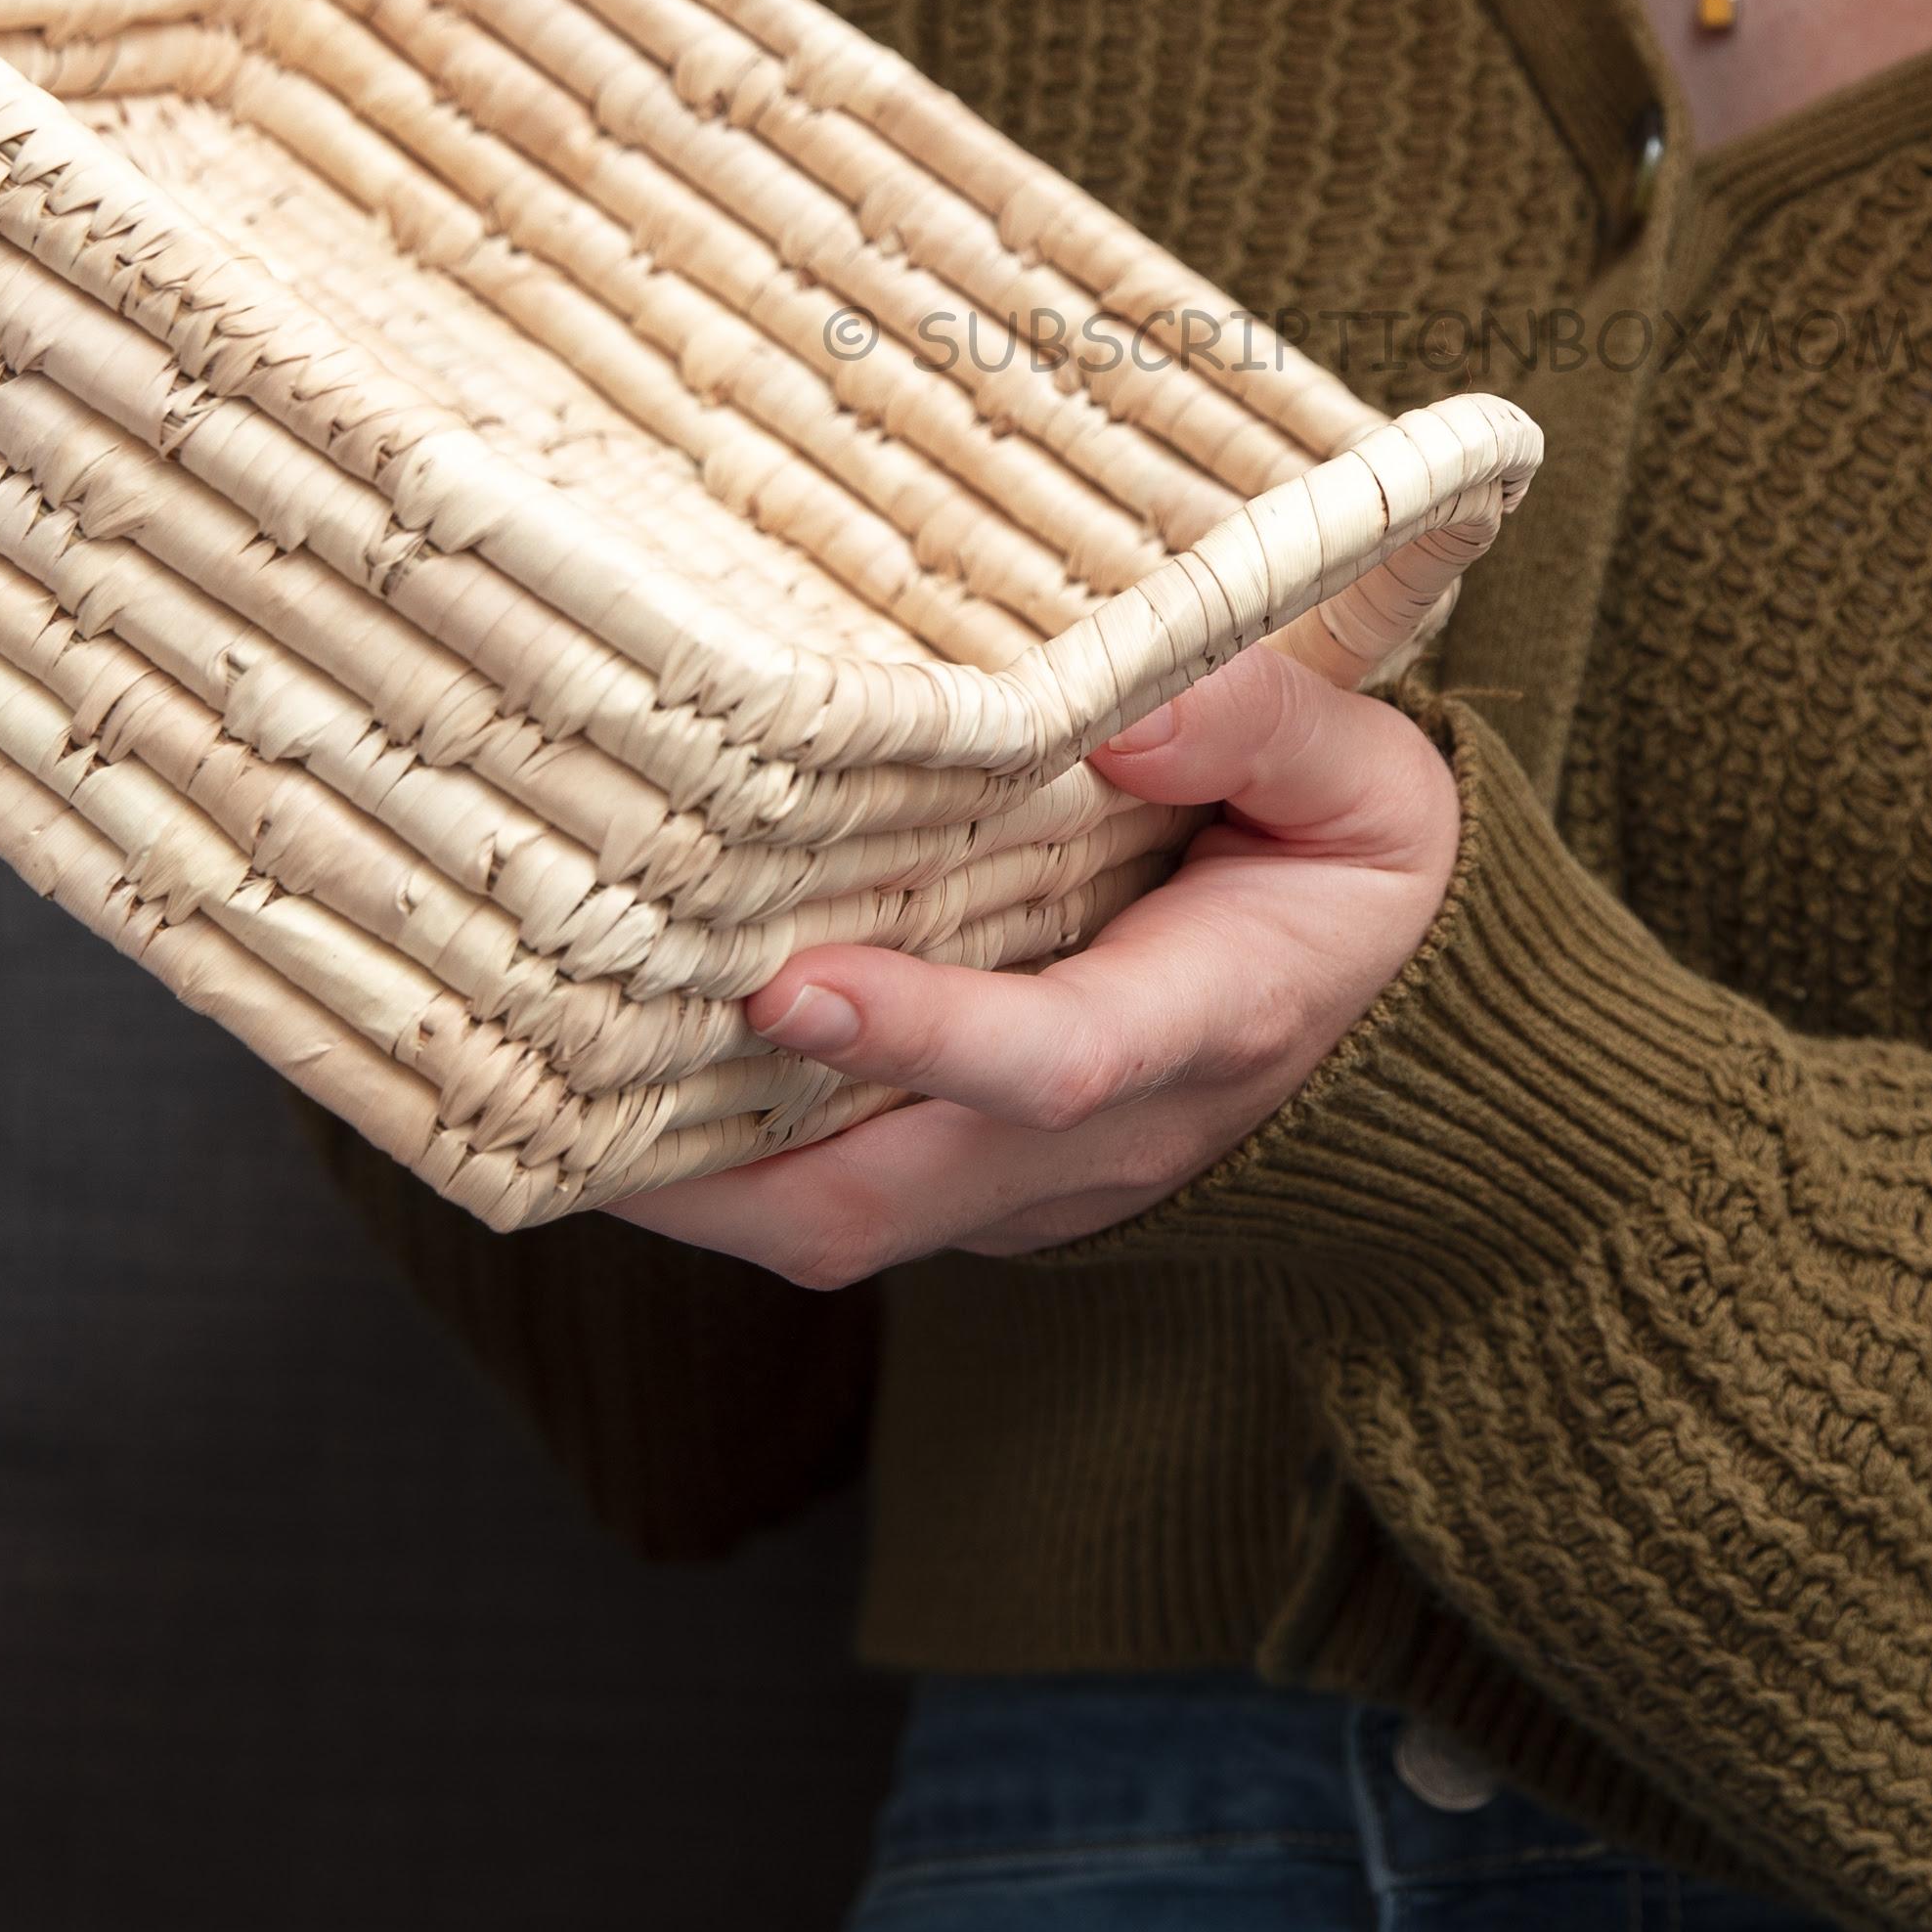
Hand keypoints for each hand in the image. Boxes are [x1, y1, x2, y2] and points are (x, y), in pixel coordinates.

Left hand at [611, 648, 1463, 1285]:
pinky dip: (722, 1157)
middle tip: (553, 1067)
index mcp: (1207, 1020)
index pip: (1051, 1062)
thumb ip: (1263, 731)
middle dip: (708, 1167)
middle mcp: (1101, 1139)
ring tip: (533, 1067)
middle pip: (879, 1201)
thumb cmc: (1358, 874)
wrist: (1398, 1021)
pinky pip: (833, 1199)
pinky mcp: (977, 1190)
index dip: (919, 1035)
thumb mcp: (1371, 784)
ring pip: (831, 1222)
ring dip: (681, 1174)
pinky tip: (617, 1064)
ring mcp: (1028, 1186)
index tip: (789, 980)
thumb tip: (1124, 709)